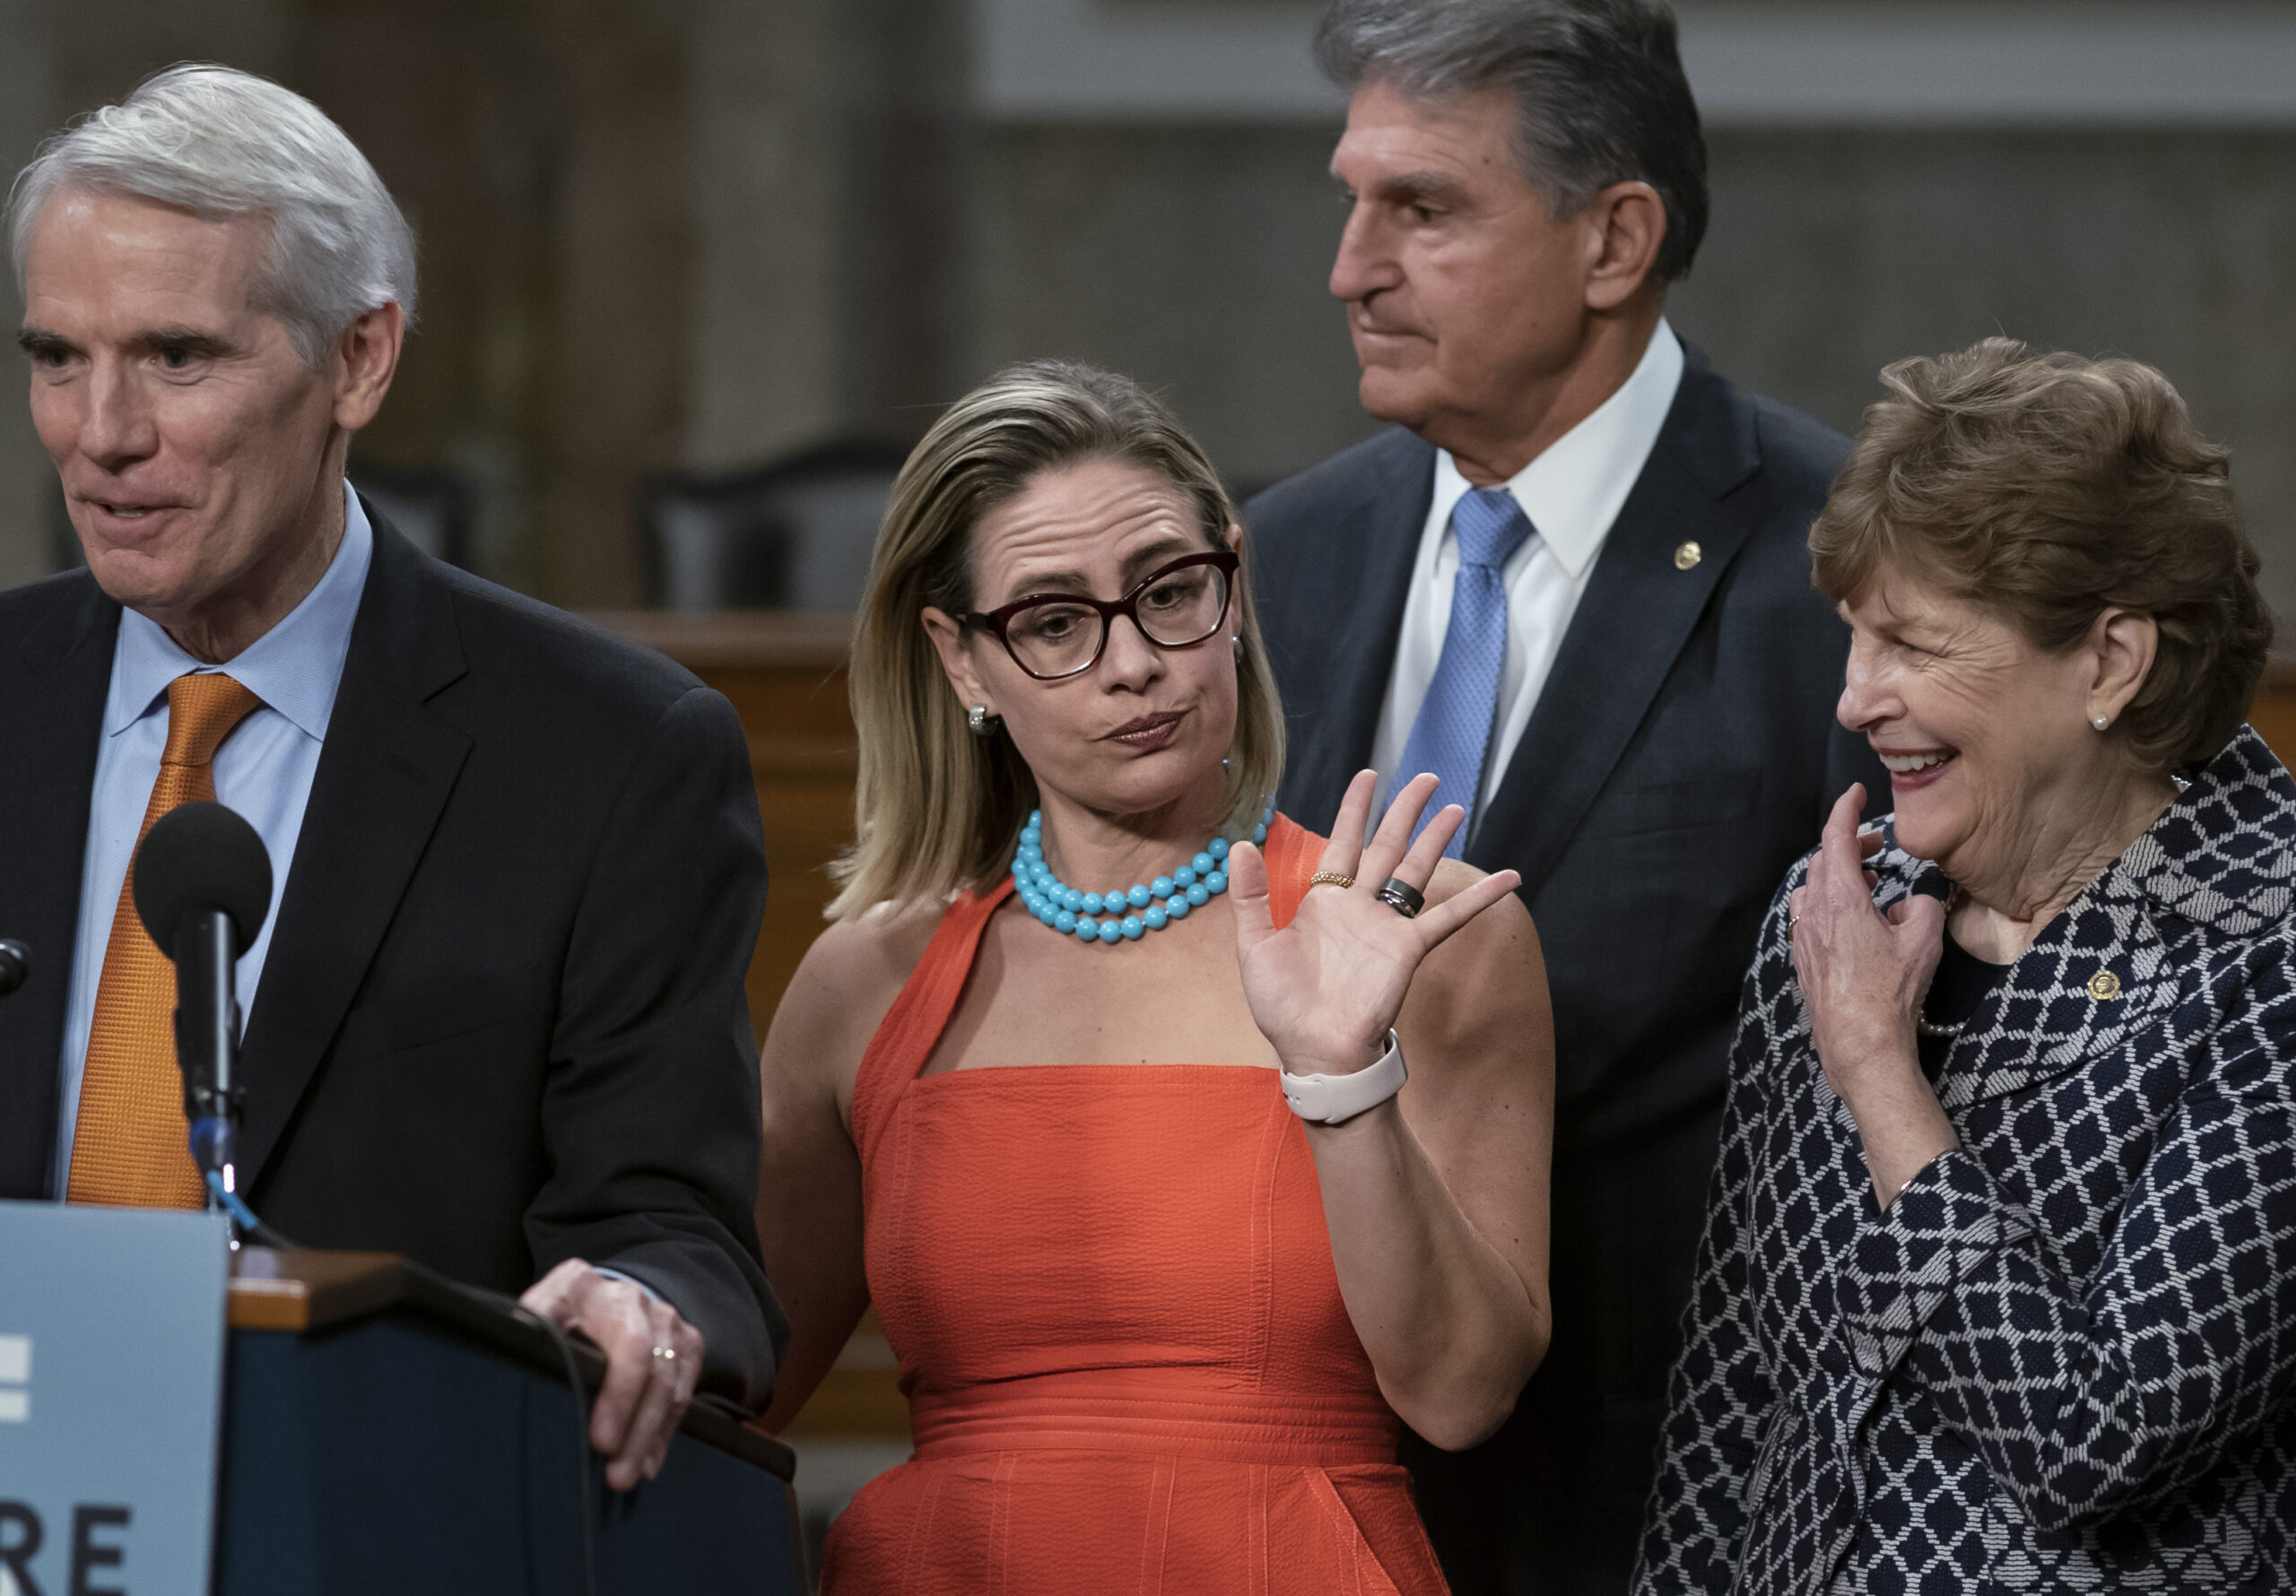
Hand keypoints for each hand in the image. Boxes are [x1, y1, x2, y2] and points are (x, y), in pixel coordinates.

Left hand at [521, 1259, 703, 1489]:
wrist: (600, 1298)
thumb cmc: (553, 1323)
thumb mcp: (528, 1322)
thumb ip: (524, 1339)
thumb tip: (509, 1363)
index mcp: (579, 1285)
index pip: (607, 1337)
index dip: (615, 1392)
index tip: (600, 1441)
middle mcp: (628, 1296)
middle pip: (643, 1359)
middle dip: (632, 1421)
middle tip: (615, 1472)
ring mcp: (664, 1317)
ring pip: (666, 1380)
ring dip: (648, 1435)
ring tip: (628, 1476)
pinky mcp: (687, 1340)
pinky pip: (683, 1391)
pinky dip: (664, 1431)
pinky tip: (649, 1462)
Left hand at [1229, 770, 1521, 1079]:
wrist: (1314, 1049)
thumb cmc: (1283, 1006)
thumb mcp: (1254, 946)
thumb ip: (1250, 895)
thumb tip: (1239, 845)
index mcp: (1323, 902)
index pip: (1342, 843)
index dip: (1355, 810)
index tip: (1368, 776)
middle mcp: (1359, 907)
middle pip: (1387, 846)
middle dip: (1406, 811)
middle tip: (1428, 778)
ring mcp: (1387, 926)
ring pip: (1416, 870)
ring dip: (1436, 839)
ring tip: (1456, 808)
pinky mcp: (1409, 948)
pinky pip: (1449, 917)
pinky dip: (1479, 898)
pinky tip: (1508, 879)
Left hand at [1789, 784, 1943, 1103]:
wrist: (1859, 1042)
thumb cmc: (1891, 991)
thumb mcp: (1924, 939)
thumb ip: (1924, 905)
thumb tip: (1911, 903)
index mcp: (1839, 898)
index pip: (1835, 838)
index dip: (1846, 810)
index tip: (1856, 793)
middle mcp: (1813, 912)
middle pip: (1823, 861)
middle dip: (1850, 844)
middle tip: (1877, 844)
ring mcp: (1803, 936)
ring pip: (1813, 888)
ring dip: (1839, 875)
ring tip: (1871, 882)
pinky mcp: (1803, 958)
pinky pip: (1811, 916)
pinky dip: (1831, 903)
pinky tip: (1856, 920)